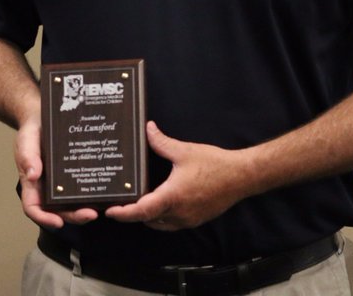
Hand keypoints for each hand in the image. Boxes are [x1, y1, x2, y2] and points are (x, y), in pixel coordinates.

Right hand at [16, 120, 97, 229]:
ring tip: (102, 206)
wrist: (44, 116)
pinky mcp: (76, 173)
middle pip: (59, 211)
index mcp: (33, 184)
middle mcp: (49, 188)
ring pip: (74, 203)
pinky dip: (94, 192)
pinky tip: (106, 190)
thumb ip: (27, 156)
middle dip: (74, 216)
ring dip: (86, 208)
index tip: (58, 223)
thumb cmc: (32, 130)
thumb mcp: (26, 139)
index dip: (44, 219)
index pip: (34, 208)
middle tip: (91, 214)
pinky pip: (84, 186)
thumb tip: (33, 175)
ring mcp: (64, 183)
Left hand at [105, 122, 250, 230]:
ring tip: (134, 204)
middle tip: (118, 204)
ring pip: (160, 224)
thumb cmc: (215, 164)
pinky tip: (157, 204)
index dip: (124, 213)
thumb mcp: (184, 151)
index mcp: (173, 197)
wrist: (242, 176)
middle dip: (132, 214)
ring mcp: (188, 219)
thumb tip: (147, 129)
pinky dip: (161, 218)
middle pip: (148, 220)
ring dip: (147, 217)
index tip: (110, 211)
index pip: (142, 211)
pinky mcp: (196, 220)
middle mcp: (179, 213)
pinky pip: (172, 224)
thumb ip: (161, 141)